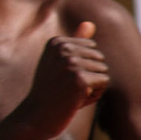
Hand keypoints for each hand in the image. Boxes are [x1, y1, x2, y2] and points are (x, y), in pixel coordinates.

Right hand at [22, 21, 108, 139]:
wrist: (36, 116)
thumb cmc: (51, 91)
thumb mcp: (60, 64)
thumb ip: (76, 43)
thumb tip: (90, 23)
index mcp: (56, 42)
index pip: (92, 48)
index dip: (83, 66)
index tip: (63, 76)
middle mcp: (62, 49)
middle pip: (100, 58)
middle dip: (90, 76)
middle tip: (67, 87)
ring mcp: (70, 63)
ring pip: (104, 71)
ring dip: (92, 86)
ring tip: (71, 93)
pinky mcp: (80, 79)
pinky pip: (104, 83)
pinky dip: (94, 95)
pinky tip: (76, 100)